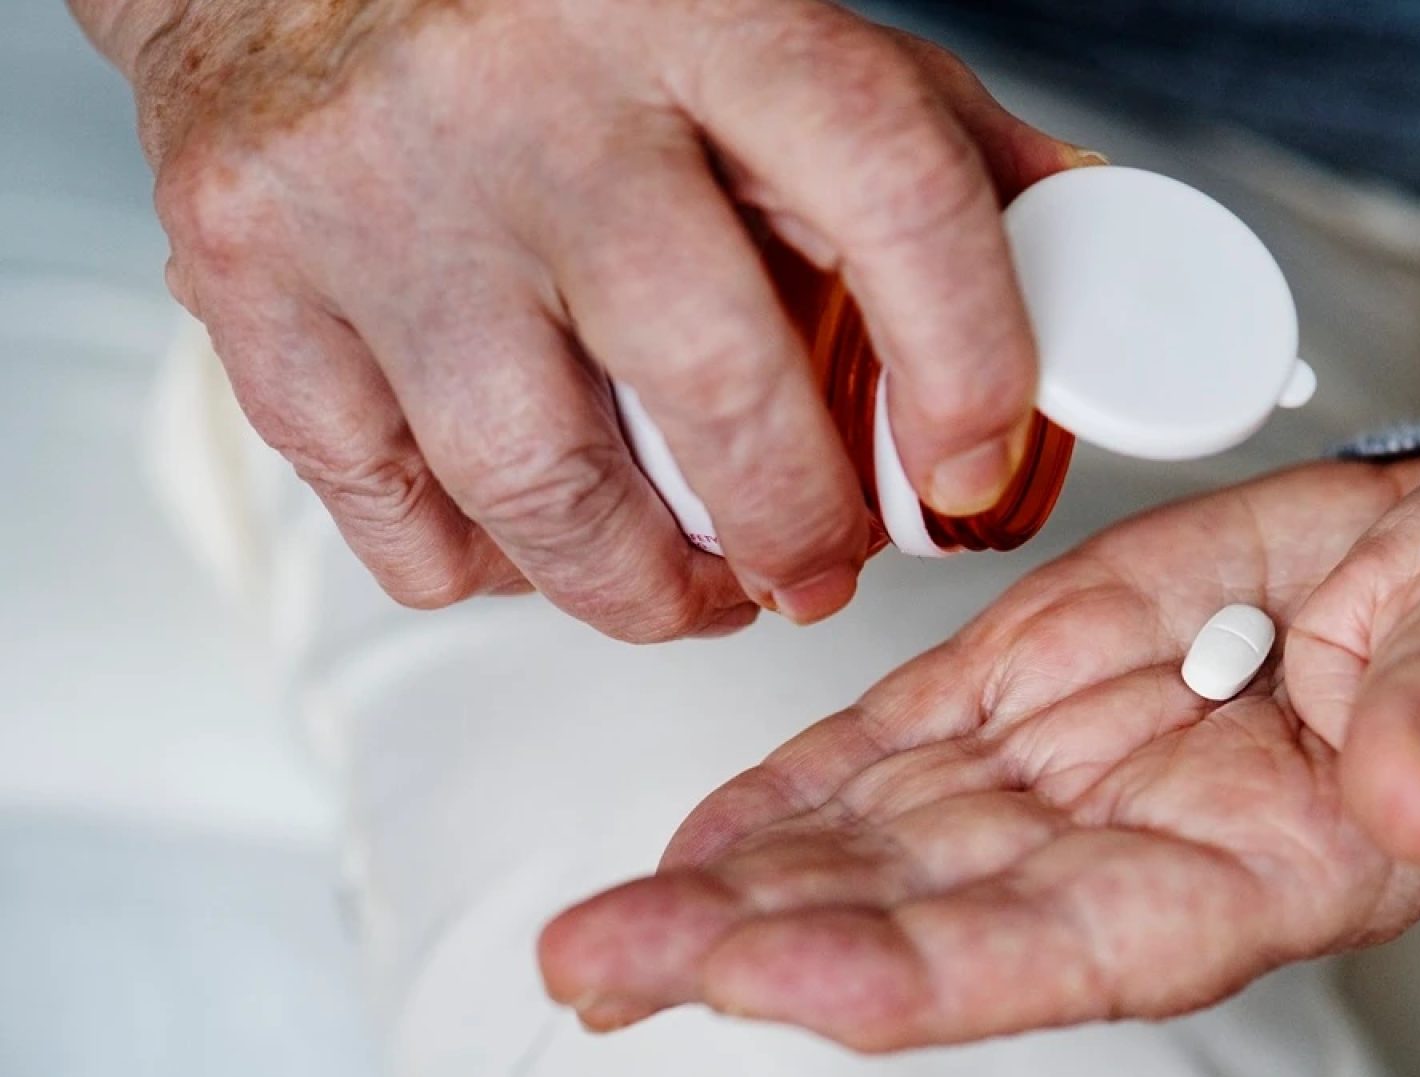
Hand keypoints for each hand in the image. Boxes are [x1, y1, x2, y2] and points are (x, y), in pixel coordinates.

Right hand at [122, 0, 1084, 637]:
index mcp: (700, 8)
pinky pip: (391, 507)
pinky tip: (534, 542)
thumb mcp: (770, 20)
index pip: (889, 191)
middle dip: (796, 527)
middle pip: (710, 380)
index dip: (966, 362)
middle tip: (820, 569)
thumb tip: (1076, 253)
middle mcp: (531, 97)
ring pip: (540, 485)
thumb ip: (925, 135)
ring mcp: (377, 195)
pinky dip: (482, 565)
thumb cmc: (561, 5)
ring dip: (647, 589)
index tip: (971, 471)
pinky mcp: (256, 279)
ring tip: (699, 589)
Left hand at [536, 439, 1419, 1048]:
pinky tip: (706, 829)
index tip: (779, 975)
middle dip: (761, 942)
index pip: (1064, 950)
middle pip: (925, 913)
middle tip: (607, 957)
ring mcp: (1085, 764)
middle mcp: (1143, 842)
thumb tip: (1410, 791)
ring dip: (741, 878)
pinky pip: (909, 742)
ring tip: (608, 918)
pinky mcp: (1056, 675)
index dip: (918, 968)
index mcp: (1263, 867)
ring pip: (886, 840)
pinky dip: (803, 782)